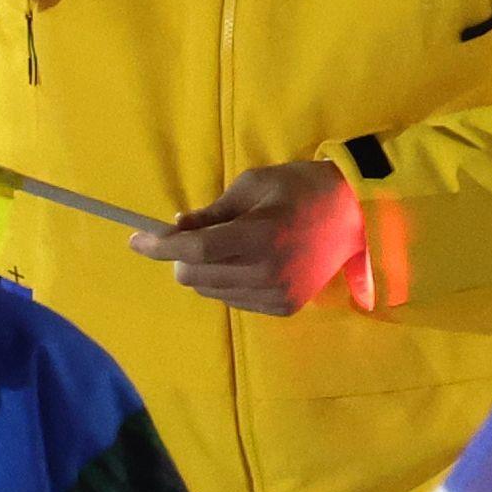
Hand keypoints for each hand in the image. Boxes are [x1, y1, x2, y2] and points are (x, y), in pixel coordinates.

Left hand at [135, 161, 352, 314]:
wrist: (356, 214)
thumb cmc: (302, 188)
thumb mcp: (254, 184)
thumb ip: (213, 211)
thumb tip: (176, 229)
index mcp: (260, 235)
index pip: (194, 249)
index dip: (158, 246)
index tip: (135, 239)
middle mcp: (266, 272)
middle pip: (194, 276)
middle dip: (182, 257)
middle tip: (191, 236)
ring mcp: (275, 294)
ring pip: (210, 291)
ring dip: (205, 270)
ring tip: (228, 246)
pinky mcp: (282, 307)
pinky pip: (233, 299)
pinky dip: (227, 281)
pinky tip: (247, 261)